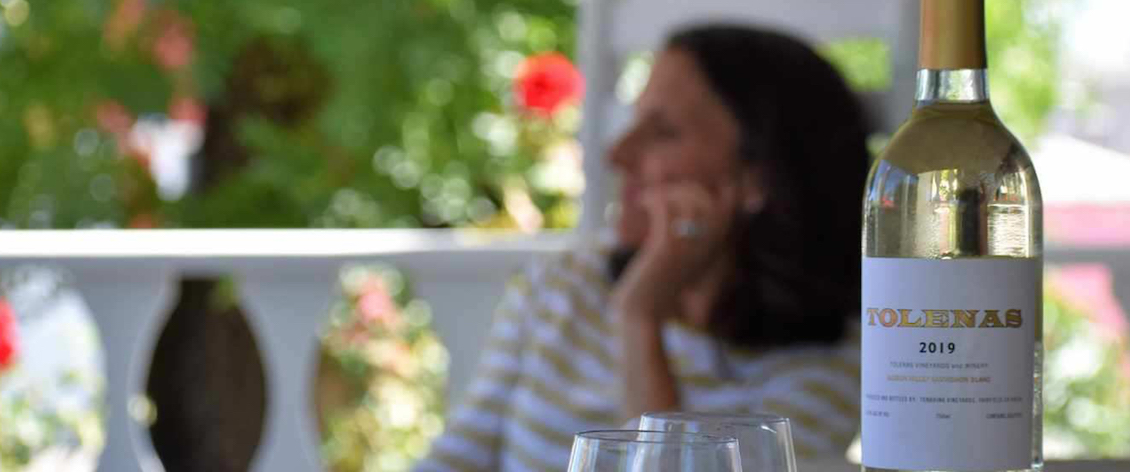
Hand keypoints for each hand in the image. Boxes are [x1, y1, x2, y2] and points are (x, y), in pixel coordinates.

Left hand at [610, 179, 737, 321]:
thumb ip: (689, 240)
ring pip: (686, 199)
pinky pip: (664, 208)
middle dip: (686, 188)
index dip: (721, 191)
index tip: (698, 184)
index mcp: (714, 250)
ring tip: (649, 197)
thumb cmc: (658, 286)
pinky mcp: (667, 248)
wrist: (643, 312)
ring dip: (666, 191)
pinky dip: (652, 198)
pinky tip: (643, 201)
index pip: (729, 210)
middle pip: (708, 199)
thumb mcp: (680, 263)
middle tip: (664, 194)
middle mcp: (707, 247)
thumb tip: (683, 216)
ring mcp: (689, 247)